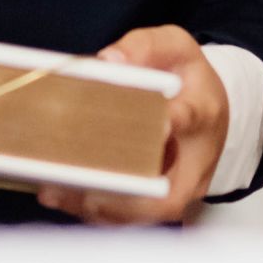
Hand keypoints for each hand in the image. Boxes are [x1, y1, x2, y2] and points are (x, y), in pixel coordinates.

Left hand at [37, 26, 228, 225]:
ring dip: (97, 205)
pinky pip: (128, 217)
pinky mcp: (161, 204)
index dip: (170, 122)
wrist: (208, 108)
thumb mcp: (173, 46)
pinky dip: (91, 210)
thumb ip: (142, 47)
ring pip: (143, 212)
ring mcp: (181, 188)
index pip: (188, 118)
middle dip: (121, 190)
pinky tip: (57, 195)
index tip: (152, 123)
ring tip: (54, 189)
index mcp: (202, 111)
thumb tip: (108, 61)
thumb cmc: (186, 76)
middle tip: (78, 178)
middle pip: (167, 191)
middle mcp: (196, 160)